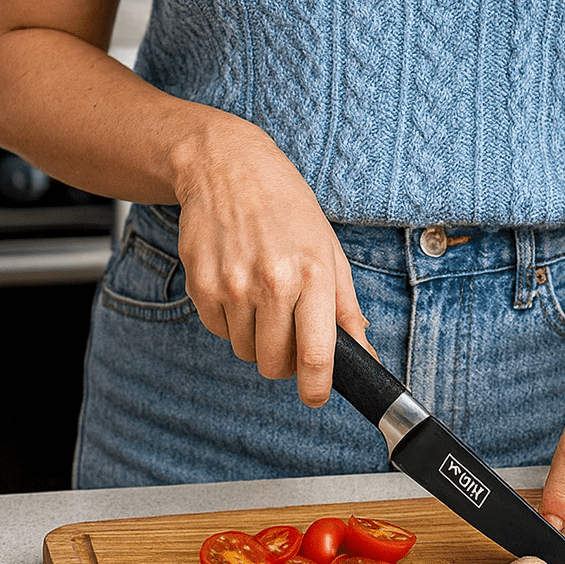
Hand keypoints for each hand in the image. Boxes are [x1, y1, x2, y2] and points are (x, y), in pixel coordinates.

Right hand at [173, 112, 373, 404]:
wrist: (227, 167)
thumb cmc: (285, 206)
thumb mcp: (329, 249)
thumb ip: (346, 307)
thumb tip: (364, 353)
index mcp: (312, 274)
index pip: (317, 355)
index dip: (317, 388)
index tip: (316, 395)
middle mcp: (272, 282)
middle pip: (275, 364)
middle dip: (285, 361)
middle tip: (290, 334)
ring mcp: (232, 286)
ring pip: (245, 351)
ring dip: (257, 338)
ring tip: (264, 298)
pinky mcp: (200, 285)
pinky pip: (219, 331)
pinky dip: (230, 321)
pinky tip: (238, 286)